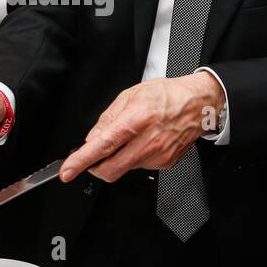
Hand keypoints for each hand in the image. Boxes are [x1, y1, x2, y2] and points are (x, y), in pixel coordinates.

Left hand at [59, 72, 224, 183]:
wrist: (198, 104)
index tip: (67, 171)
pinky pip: (140, 167)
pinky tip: (145, 142)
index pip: (103, 146)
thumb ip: (107, 119)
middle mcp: (148, 141)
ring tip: (132, 137)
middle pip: (110, 169)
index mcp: (137, 119)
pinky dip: (134, 158)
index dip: (82, 161)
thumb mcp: (130, 96)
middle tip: (92, 158)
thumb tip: (92, 139)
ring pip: (124, 169)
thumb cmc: (166, 96)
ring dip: (118, 159)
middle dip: (95, 168)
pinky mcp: (165, 164)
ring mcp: (158, 155)